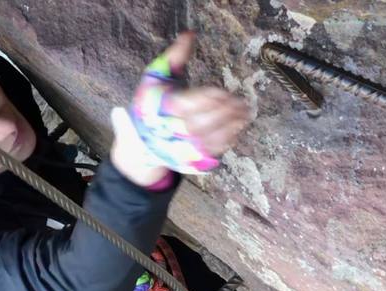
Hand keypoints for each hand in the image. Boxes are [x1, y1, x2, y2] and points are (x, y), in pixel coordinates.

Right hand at [110, 32, 250, 183]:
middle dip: (224, 114)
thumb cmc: (151, 105)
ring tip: (244, 116)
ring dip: (230, 128)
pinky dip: (226, 142)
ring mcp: (180, 149)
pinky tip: (236, 129)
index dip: (211, 97)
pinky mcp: (188, 161)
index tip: (226, 93)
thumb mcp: (155, 77)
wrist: (142, 143)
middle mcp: (171, 131)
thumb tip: (190, 34)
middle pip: (202, 123)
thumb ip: (174, 56)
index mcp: (162, 109)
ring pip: (208, 141)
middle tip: (242, 104)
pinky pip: (210, 153)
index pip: (191, 103)